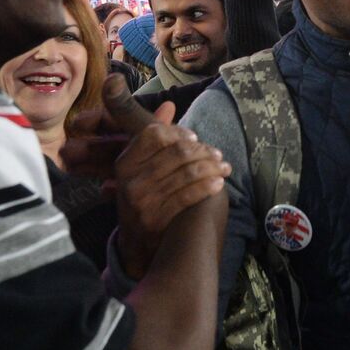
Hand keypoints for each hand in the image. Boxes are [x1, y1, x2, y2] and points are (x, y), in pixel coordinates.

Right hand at [64, 76, 230, 276]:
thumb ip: (154, 136)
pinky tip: (218, 184)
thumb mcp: (141, 167)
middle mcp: (130, 180)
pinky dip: (207, 187)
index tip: (195, 138)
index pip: (154, 134)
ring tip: (224, 168)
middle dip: (204, 151)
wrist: (139, 244)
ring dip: (212, 168)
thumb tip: (168, 105)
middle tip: (218, 155)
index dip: (179, 133)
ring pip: (187, 173)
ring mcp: (142, 201)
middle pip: (176, 152)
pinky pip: (189, 195)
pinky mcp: (155, 219)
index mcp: (124, 162)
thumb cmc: (145, 196)